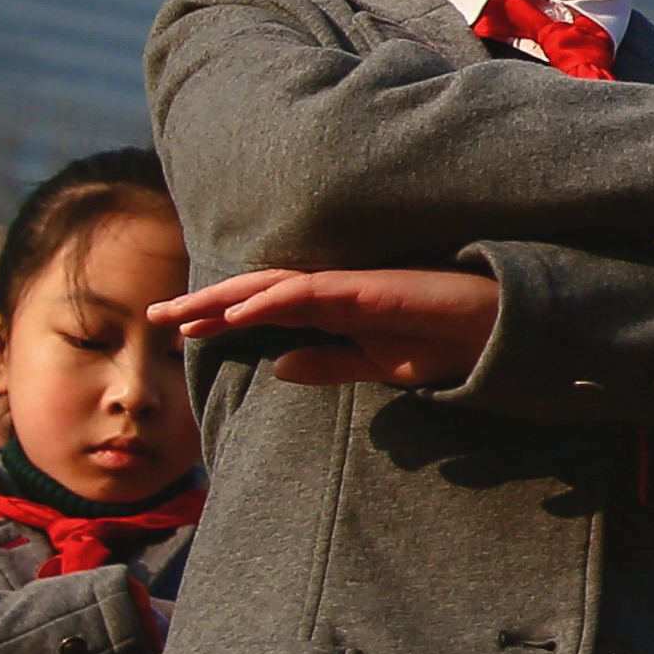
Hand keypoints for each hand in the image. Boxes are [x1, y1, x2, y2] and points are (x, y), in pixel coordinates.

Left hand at [154, 264, 502, 388]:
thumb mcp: (377, 365)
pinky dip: (270, 302)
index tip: (181, 333)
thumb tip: (276, 367)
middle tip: (155, 315)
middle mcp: (334, 292)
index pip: (265, 311)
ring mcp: (349, 287)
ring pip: (272, 288)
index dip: (221, 318)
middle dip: (205, 304)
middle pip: (256, 293)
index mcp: (334, 311)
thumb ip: (330, 363)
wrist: (498, 329)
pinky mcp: (367, 289)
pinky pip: (309, 293)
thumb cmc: (446, 343)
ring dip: (223, 299)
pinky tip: (237, 314)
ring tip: (181, 314)